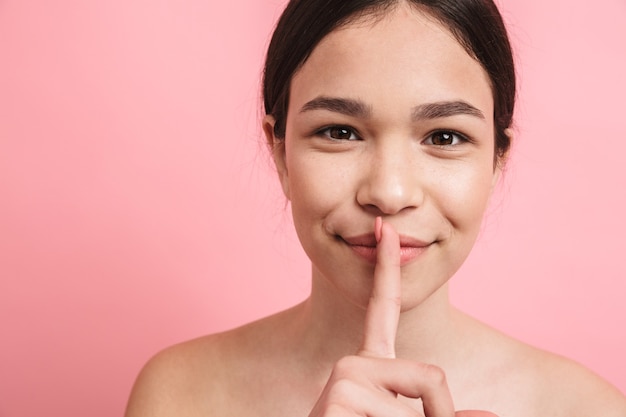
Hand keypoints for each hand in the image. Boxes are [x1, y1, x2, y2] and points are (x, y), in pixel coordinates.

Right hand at [308, 217, 496, 416]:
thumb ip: (443, 413)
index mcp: (369, 364)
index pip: (382, 309)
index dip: (387, 268)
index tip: (386, 229)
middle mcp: (353, 363)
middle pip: (432, 375)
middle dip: (441, 416)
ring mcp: (344, 378)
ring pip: (422, 408)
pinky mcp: (338, 394)